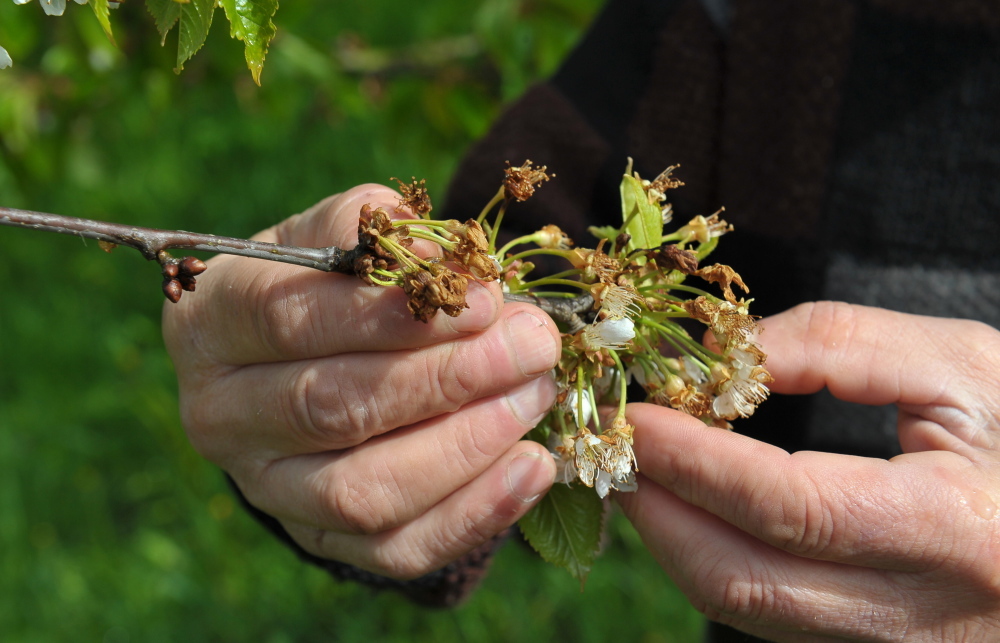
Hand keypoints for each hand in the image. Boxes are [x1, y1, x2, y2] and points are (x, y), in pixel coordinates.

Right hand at [162, 185, 559, 578]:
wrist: (309, 359)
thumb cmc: (330, 285)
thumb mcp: (342, 239)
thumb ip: (386, 234)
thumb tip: (452, 261)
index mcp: (214, 323)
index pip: (289, 319)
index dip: (390, 314)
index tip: (483, 301)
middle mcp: (220, 414)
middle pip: (332, 408)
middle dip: (446, 378)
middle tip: (532, 346)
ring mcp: (265, 488)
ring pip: (361, 492)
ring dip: (465, 445)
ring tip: (535, 395)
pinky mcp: (317, 539)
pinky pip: (395, 549)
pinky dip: (473, 514)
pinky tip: (533, 466)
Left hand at [617, 301, 999, 640]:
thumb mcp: (959, 363)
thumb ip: (839, 344)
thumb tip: (725, 362)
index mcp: (953, 530)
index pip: (789, 507)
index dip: (697, 460)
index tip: (635, 417)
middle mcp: (921, 616)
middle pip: (747, 582)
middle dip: (661, 512)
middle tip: (614, 447)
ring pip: (746, 611)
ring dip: (674, 539)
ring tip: (641, 470)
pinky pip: (767, 615)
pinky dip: (712, 558)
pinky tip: (691, 507)